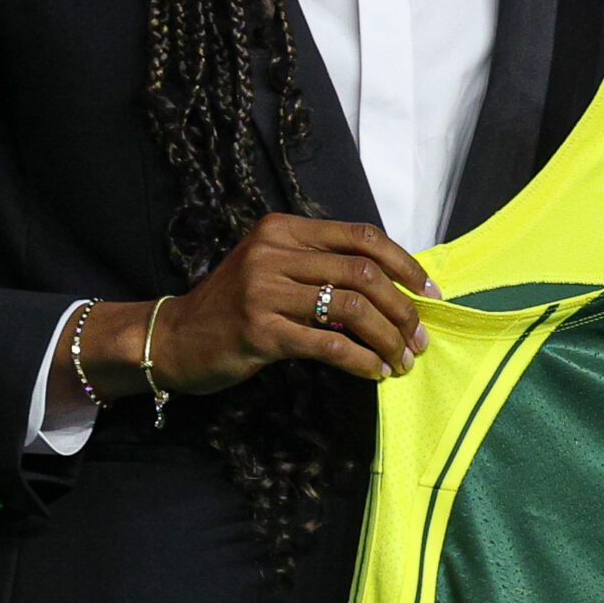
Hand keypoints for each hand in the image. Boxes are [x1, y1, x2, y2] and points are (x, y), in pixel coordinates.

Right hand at [61, 216, 438, 406]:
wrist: (172, 338)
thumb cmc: (234, 306)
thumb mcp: (274, 268)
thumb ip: (322, 265)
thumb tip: (396, 284)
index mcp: (284, 229)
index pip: (362, 236)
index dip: (405, 263)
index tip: (430, 291)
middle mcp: (274, 252)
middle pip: (363, 273)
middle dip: (403, 308)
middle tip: (421, 337)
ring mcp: (264, 291)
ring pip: (352, 308)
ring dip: (388, 338)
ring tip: (403, 359)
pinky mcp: (259, 331)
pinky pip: (328, 344)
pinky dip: (360, 360)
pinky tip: (374, 373)